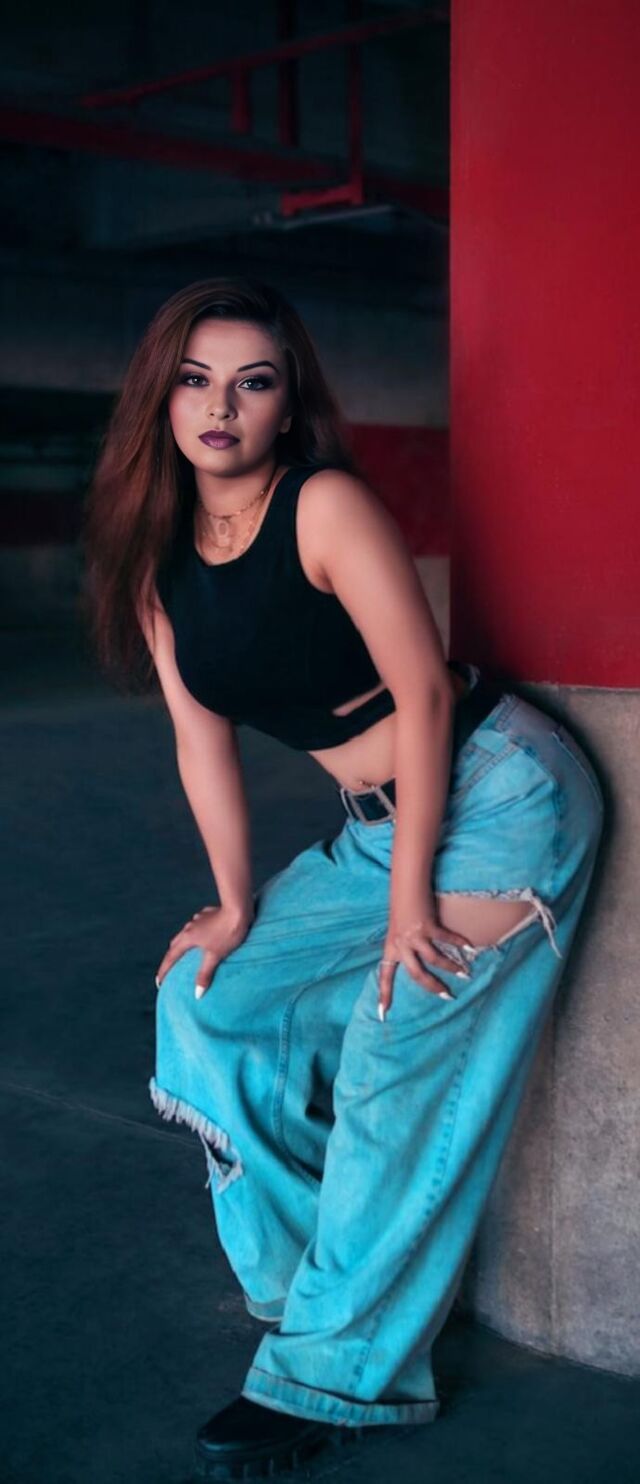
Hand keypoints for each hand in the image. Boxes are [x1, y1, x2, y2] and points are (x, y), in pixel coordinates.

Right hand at [155, 902, 253, 998]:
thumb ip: (205, 974)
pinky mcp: (208, 914)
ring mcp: (198, 919)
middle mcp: (189, 927)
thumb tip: (197, 994)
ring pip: (186, 933)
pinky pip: (197, 925)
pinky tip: (203, 935)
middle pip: (175, 944)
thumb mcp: (216, 956)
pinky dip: (196, 934)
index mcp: (188, 937)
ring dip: (183, 944)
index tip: (159, 982)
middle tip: (170, 969)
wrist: (239, 910)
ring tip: (186, 953)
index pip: (171, 957)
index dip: (164, 971)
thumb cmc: (228, 934)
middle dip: (171, 957)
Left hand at [377, 903, 474, 1019]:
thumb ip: (404, 946)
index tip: (384, 1014)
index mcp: (391, 948)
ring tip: (465, 974)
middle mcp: (401, 944)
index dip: (384, 995)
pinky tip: (471, 948)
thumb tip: (415, 959)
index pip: (385, 975)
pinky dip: (460, 943)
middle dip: (433, 987)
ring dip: (452, 968)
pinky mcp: (428, 925)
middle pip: (417, 974)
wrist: (405, 884)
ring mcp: (415, 935)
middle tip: (447, 995)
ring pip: (435, 960)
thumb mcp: (397, 929)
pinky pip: (447, 939)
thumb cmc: (401, 906)